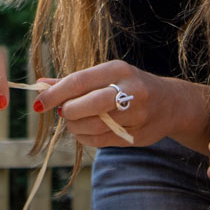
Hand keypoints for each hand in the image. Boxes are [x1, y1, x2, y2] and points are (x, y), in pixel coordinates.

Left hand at [34, 60, 188, 147]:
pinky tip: (85, 131)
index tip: (38, 103)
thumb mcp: (105, 76)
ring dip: (75, 127)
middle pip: (86, 105)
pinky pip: (101, 140)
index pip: (79, 81)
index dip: (55, 94)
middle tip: (63, 112)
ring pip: (93, 126)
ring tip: (74, 121)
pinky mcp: (136, 135)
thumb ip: (73, 81)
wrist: (171, 103)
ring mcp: (136, 114)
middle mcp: (130, 89)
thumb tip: (40, 84)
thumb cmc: (129, 86)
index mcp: (118, 69)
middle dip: (68, 112)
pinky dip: (86, 138)